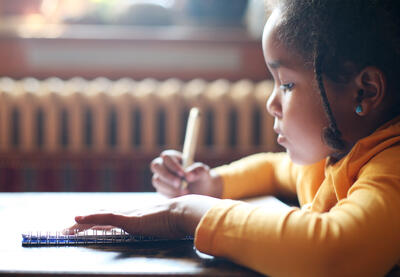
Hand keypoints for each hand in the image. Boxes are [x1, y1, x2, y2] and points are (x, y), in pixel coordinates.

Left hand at [65, 195, 219, 237]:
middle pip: (101, 218)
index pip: (111, 220)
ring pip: (99, 218)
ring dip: (81, 224)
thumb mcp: (165, 227)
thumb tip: (161, 234)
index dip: (97, 223)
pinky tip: (78, 219)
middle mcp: (128, 214)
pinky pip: (105, 218)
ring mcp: (128, 216)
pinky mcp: (129, 219)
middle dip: (83, 225)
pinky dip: (91, 218)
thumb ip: (159, 228)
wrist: (184, 212)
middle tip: (66, 230)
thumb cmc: (178, 221)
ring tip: (66, 229)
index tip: (84, 228)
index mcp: (135, 218)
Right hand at [150, 150, 222, 197]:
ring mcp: (161, 177)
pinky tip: (181, 196)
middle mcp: (164, 166)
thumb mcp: (203, 172)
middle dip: (167, 175)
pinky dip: (171, 194)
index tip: (183, 174)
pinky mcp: (161, 189)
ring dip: (170, 187)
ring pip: (157, 180)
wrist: (201, 192)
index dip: (173, 165)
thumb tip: (188, 176)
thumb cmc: (201, 178)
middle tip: (179, 184)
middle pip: (155, 166)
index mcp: (174, 157)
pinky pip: (160, 191)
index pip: (166, 157)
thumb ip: (197, 170)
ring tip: (185, 192)